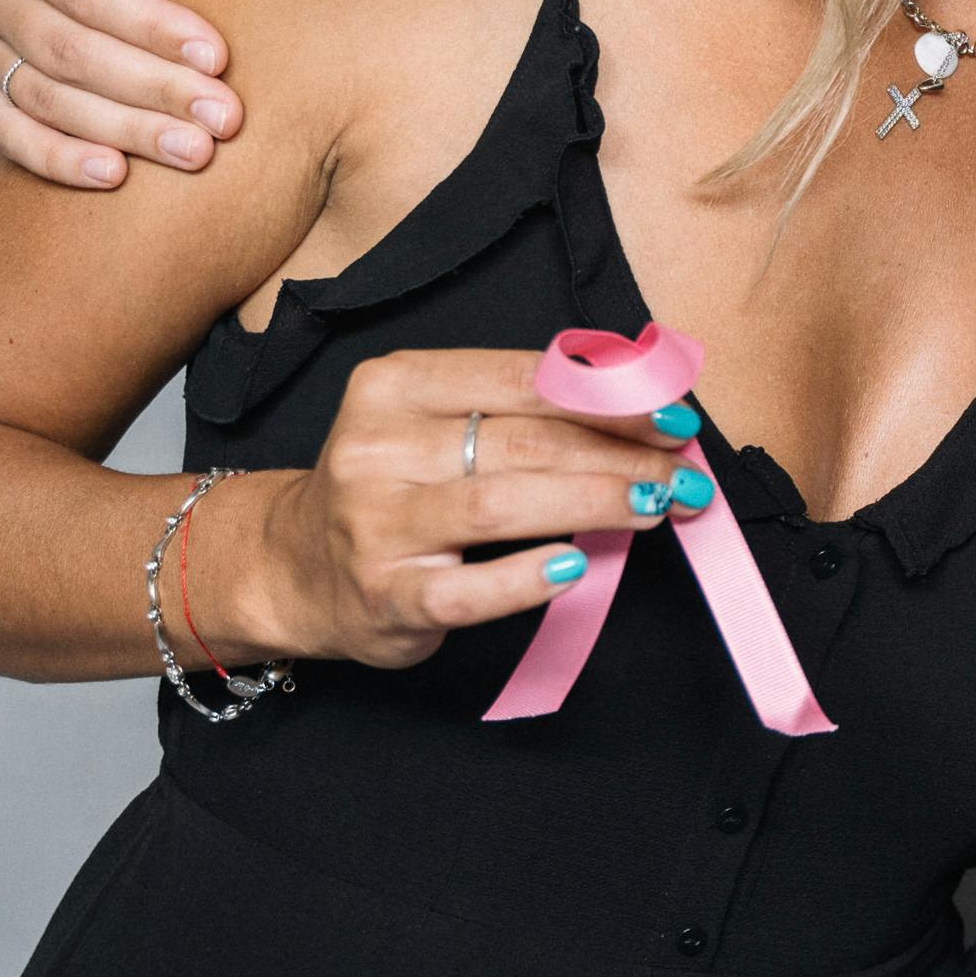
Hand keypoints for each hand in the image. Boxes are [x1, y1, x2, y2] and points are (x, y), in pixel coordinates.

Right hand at [0, 0, 239, 184]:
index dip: (149, 23)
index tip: (218, 56)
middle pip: (67, 49)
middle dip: (152, 87)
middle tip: (222, 117)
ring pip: (45, 98)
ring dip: (123, 131)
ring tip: (194, 152)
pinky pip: (9, 135)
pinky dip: (58, 159)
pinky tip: (114, 175)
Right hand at [196, 348, 712, 671]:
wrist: (292, 568)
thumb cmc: (391, 487)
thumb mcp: (433, 422)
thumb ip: (518, 408)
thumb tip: (638, 397)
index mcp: (395, 386)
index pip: (523, 380)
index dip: (609, 397)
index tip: (674, 413)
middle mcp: (376, 447)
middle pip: (525, 442)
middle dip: (621, 455)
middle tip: (683, 470)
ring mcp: (375, 525)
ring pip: (503, 504)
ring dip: (597, 504)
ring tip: (658, 506)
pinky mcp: (384, 596)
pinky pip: (470, 590)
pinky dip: (529, 578)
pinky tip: (576, 568)